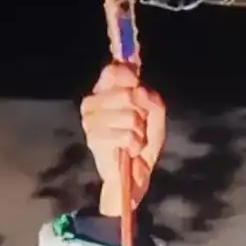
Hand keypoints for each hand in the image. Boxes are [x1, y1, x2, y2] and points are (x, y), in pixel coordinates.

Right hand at [79, 62, 165, 216]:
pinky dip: (134, 145)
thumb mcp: (155, 115)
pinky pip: (127, 134)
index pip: (114, 70)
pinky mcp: (93, 138)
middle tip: (137, 126)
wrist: (133, 175)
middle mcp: (93, 101)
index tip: (138, 89)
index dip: (131, 77)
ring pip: (129, 115)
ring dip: (138, 132)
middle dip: (141, 113)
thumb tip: (138, 89)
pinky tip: (128, 150)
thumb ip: (150, 98)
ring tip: (133, 140)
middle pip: (127, 93)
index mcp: (105, 90)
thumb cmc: (142, 142)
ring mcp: (90, 120)